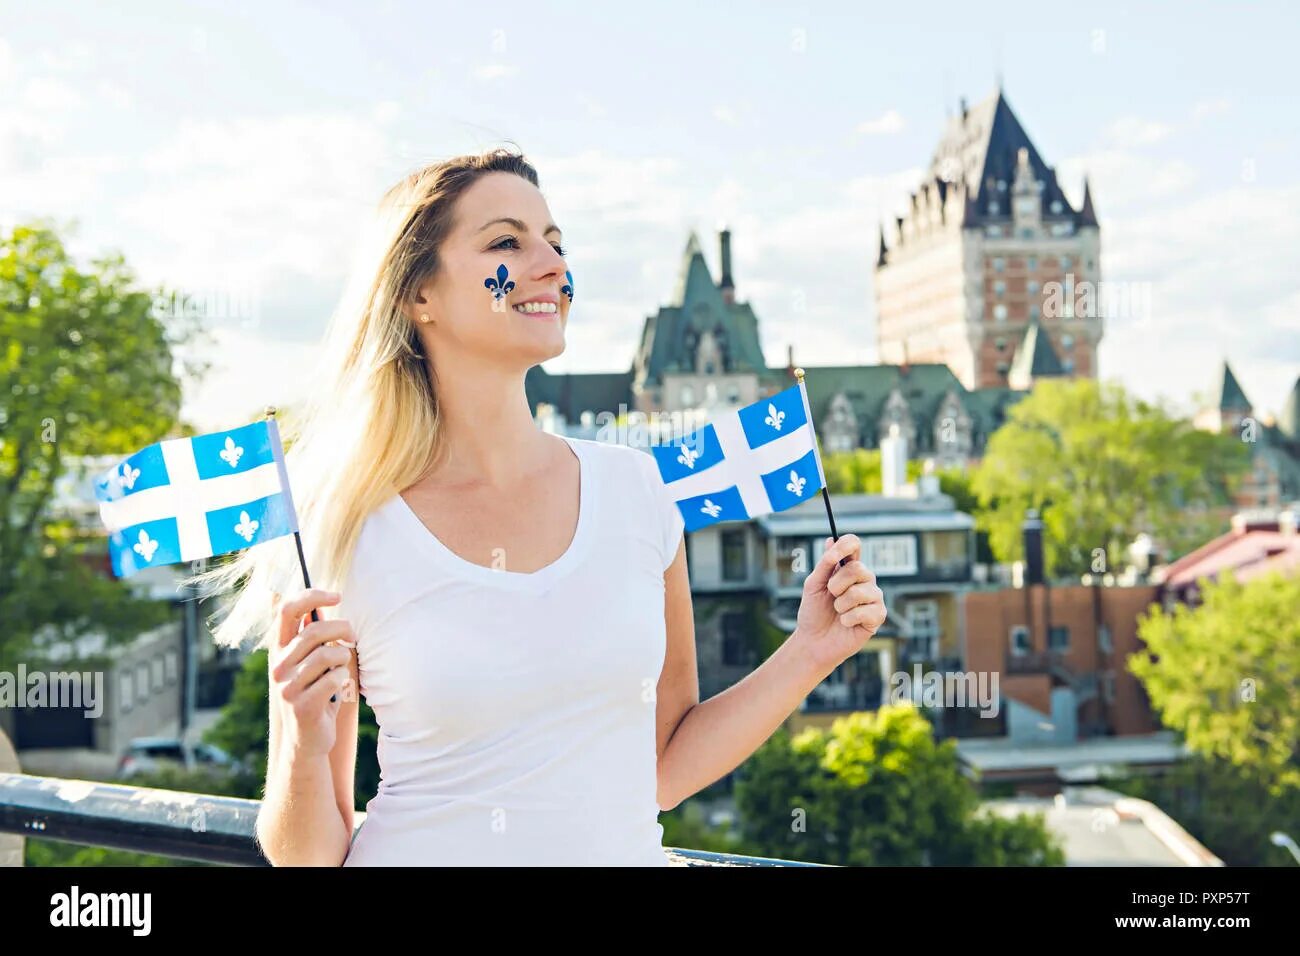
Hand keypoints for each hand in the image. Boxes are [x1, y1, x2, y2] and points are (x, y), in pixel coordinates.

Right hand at [268, 588, 355, 757]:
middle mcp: (278, 666)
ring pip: (328, 654)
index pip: (286, 610)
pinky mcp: (302, 706)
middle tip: (353, 637)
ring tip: (342, 668)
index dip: (311, 596)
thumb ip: (311, 639)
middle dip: (342, 628)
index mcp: (279, 651)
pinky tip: (339, 688)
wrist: (308, 741)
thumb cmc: (317, 695)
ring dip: (344, 658)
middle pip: (314, 630)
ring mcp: (287, 687)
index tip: (336, 596)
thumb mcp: (309, 664)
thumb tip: (317, 605)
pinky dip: (344, 679)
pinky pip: (334, 678)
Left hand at [793, 534, 886, 671]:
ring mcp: (873, 597)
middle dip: (837, 584)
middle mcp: (864, 579)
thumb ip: (824, 564)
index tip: (831, 557)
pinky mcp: (878, 616)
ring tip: (838, 612)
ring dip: (841, 605)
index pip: (854, 545)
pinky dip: (848, 619)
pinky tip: (846, 623)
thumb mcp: (813, 585)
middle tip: (830, 595)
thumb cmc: (813, 612)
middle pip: (858, 568)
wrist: (813, 641)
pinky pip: (865, 611)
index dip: (846, 545)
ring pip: (860, 592)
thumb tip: (831, 539)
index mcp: (848, 568)